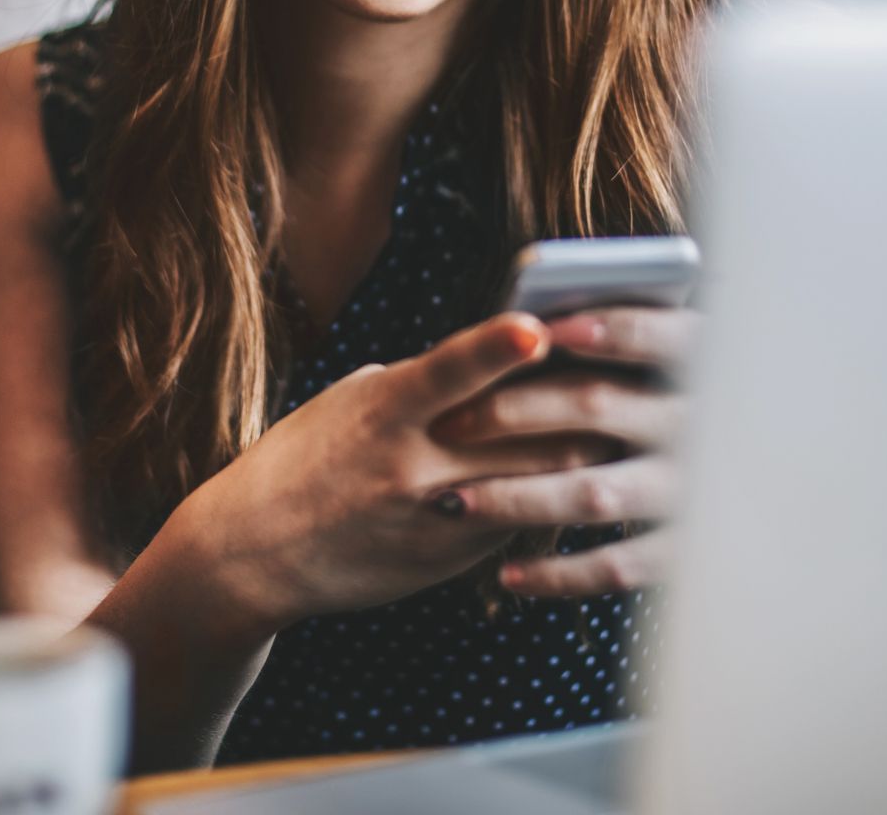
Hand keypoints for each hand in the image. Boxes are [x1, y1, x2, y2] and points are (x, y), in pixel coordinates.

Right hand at [175, 312, 616, 633]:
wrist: (259, 550)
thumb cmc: (311, 453)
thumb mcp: (356, 399)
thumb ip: (427, 382)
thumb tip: (507, 358)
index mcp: (382, 410)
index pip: (445, 373)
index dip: (495, 349)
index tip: (537, 326)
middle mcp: (412, 465)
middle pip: (521, 431)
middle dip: (580, 400)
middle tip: (627, 369)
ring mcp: (435, 518)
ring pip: (539, 479)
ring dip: (583, 447)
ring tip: (624, 418)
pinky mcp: (451, 559)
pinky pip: (523, 518)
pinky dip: (549, 490)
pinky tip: (571, 472)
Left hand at [429, 306, 695, 596]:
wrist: (766, 494)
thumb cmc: (701, 405)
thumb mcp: (695, 362)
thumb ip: (636, 343)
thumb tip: (539, 325)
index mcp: (706, 365)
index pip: (657, 335)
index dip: (600, 329)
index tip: (539, 331)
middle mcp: (700, 426)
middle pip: (595, 406)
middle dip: (511, 412)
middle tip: (449, 424)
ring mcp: (694, 492)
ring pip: (592, 491)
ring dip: (515, 497)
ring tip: (453, 500)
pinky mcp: (687, 551)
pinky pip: (615, 567)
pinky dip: (558, 574)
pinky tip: (509, 574)